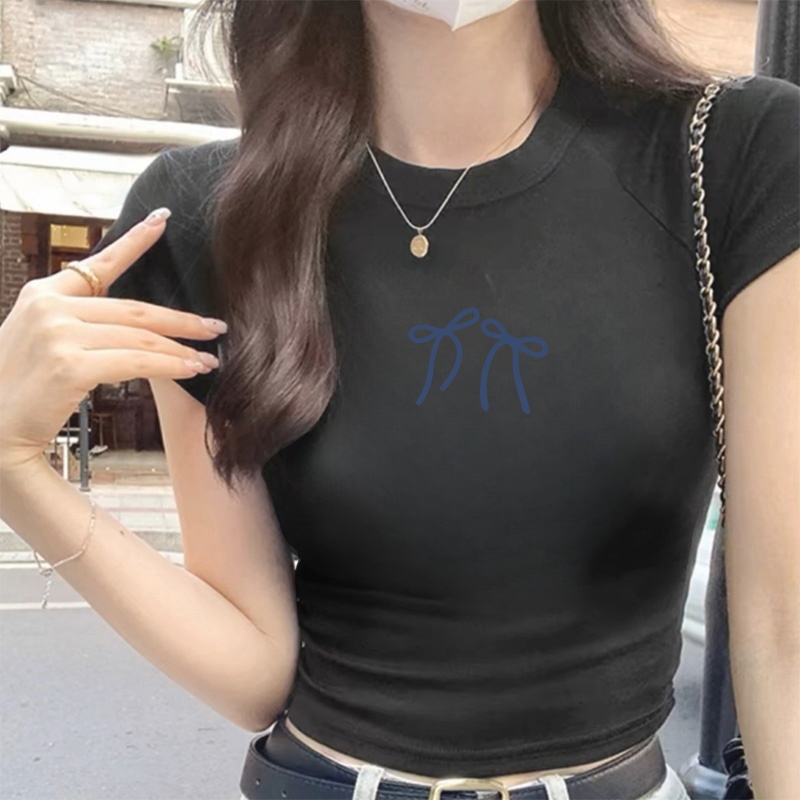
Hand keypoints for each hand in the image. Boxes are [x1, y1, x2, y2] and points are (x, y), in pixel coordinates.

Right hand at [0, 208, 226, 473]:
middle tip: (214, 327)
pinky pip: (136, 361)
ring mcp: (60, 334)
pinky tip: (190, 370)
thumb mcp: (41, 341)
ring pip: (140, 337)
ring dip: (181, 350)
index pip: (100, 263)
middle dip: (181, 320)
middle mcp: (50, 306)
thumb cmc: (18, 389)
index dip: (135, 241)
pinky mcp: (70, 364)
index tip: (162, 220)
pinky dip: (169, 366)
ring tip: (208, 359)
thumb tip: (135, 326)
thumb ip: (79, 323)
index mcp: (43, 294)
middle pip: (135, 310)